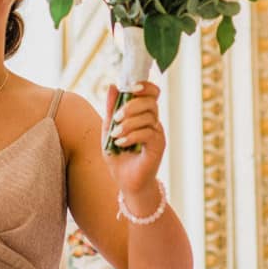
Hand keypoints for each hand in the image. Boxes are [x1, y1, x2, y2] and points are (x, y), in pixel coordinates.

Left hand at [102, 82, 164, 202]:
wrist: (126, 182)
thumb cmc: (119, 157)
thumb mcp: (109, 130)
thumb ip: (111, 109)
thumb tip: (112, 85)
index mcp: (143, 115)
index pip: (152, 92)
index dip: (144, 85)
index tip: (129, 87)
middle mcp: (154, 122)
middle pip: (151, 102)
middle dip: (131, 106)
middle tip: (117, 117)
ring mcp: (157, 134)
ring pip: (149, 117)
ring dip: (128, 123)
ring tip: (116, 135)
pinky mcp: (158, 146)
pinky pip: (148, 133)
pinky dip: (132, 136)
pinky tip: (121, 143)